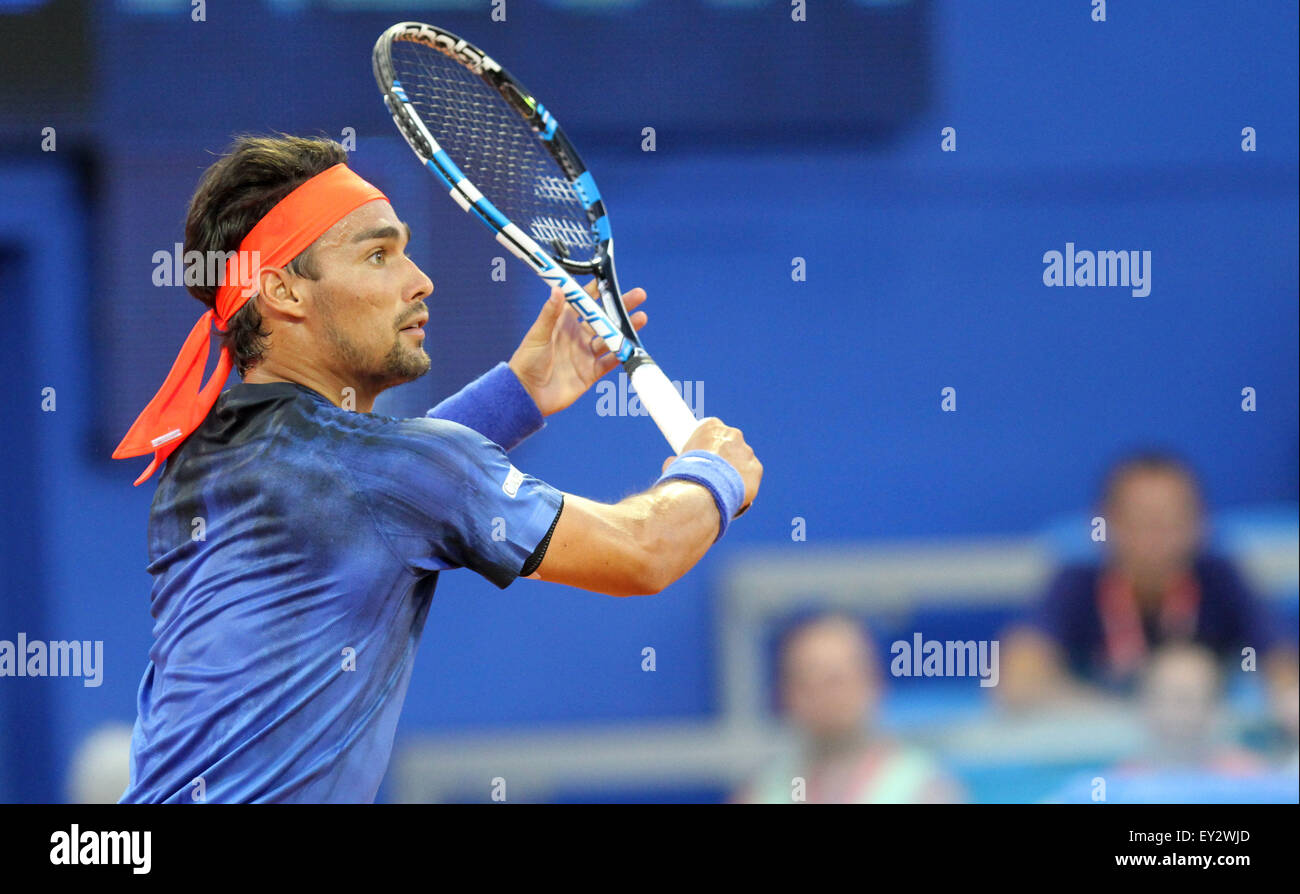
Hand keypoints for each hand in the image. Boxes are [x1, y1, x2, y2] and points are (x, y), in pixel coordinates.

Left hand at [509, 280, 646, 416]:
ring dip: (625, 329)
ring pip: (610, 338)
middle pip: (603, 318)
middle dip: (620, 307)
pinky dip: (620, 355)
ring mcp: (585, 355)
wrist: (526, 395)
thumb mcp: (537, 335)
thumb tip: (558, 289)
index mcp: (563, 323)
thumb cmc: (526, 361)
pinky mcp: (589, 373)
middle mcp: (576, 337)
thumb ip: (550, 314)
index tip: (610, 281)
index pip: (583, 303)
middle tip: (638, 296)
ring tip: (641, 318)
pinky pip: (609, 362)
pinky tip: (632, 346)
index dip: (596, 292)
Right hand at [663, 417, 762, 513]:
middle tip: (714, 473)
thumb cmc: (685, 477)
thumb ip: (676, 461)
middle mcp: (732, 434)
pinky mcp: (756, 468)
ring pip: (742, 459)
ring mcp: (746, 450)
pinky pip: (752, 475)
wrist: (703, 493)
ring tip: (723, 487)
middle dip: (724, 456)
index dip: (709, 443)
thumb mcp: (674, 465)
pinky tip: (734, 492)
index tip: (705, 453)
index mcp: (711, 427)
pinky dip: (745, 483)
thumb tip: (670, 463)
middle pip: (730, 443)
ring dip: (735, 470)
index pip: (713, 428)